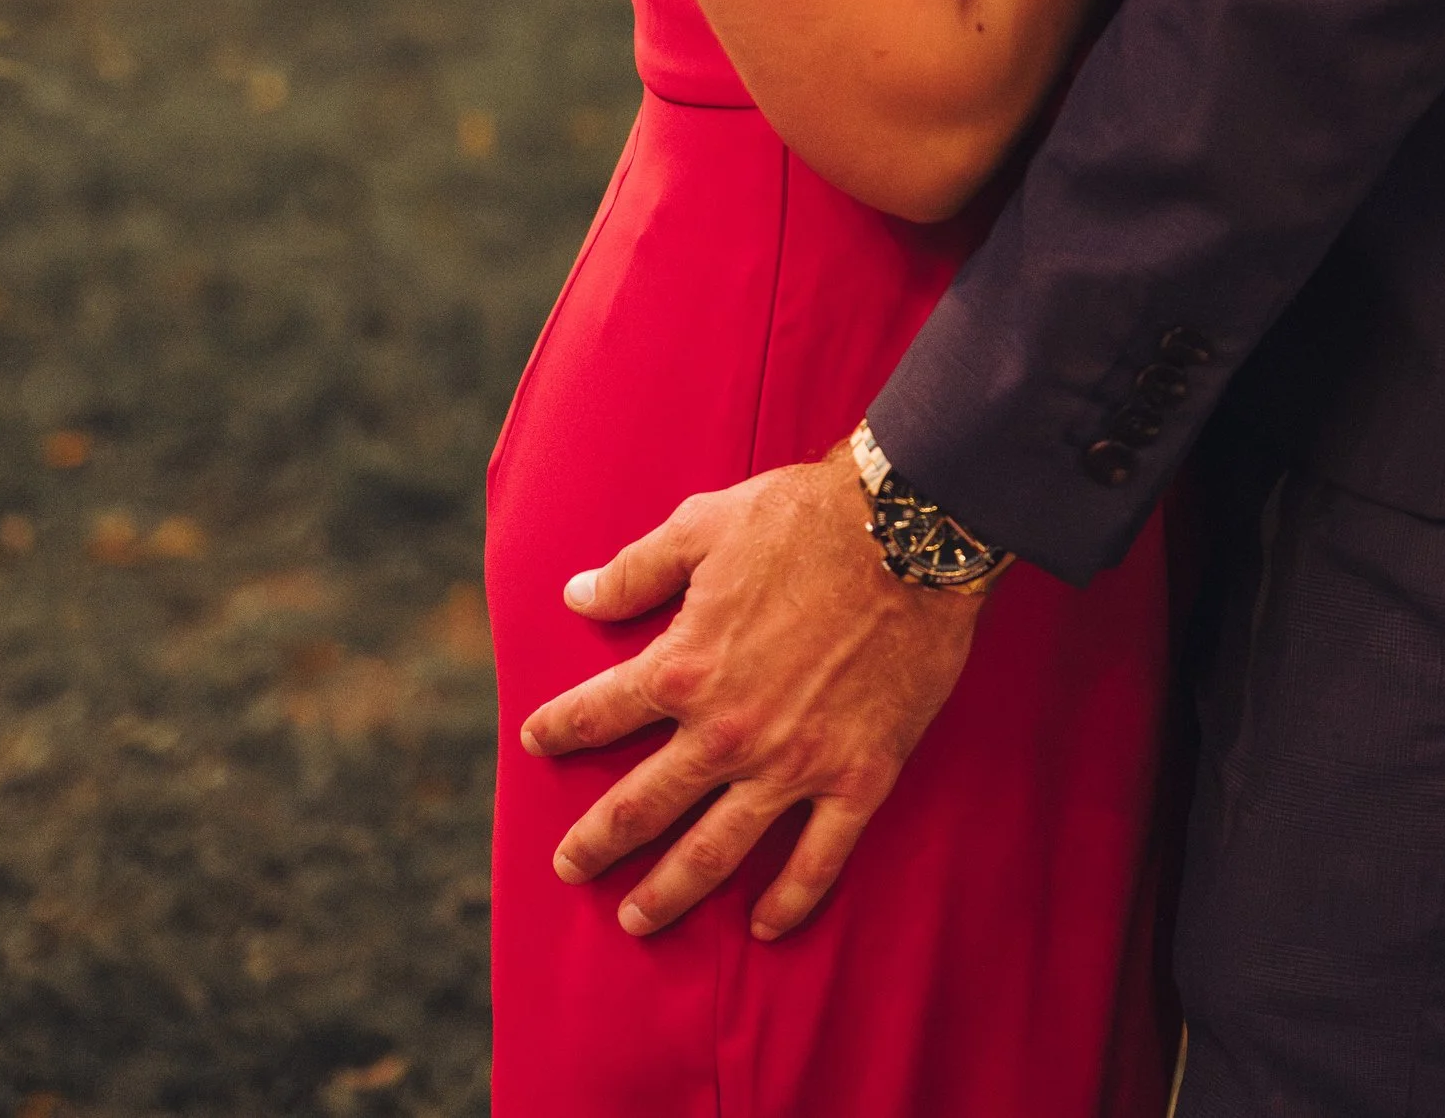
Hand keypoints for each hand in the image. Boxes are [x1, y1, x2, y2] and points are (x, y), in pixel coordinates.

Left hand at [522, 448, 987, 939]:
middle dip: (599, 841)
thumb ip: (636, 570)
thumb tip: (579, 597)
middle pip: (645, 804)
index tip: (537, 742)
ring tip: (637, 920)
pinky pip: (818, 858)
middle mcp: (728, 731)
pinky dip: (790, 899)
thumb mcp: (703, 526)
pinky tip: (765, 925)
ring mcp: (793, 764)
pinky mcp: (857, 777)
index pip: (602, 712)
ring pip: (717, 849)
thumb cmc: (803, 518)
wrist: (907, 533)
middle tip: (569, 867)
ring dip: (670, 891)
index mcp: (686, 666)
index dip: (563, 728)